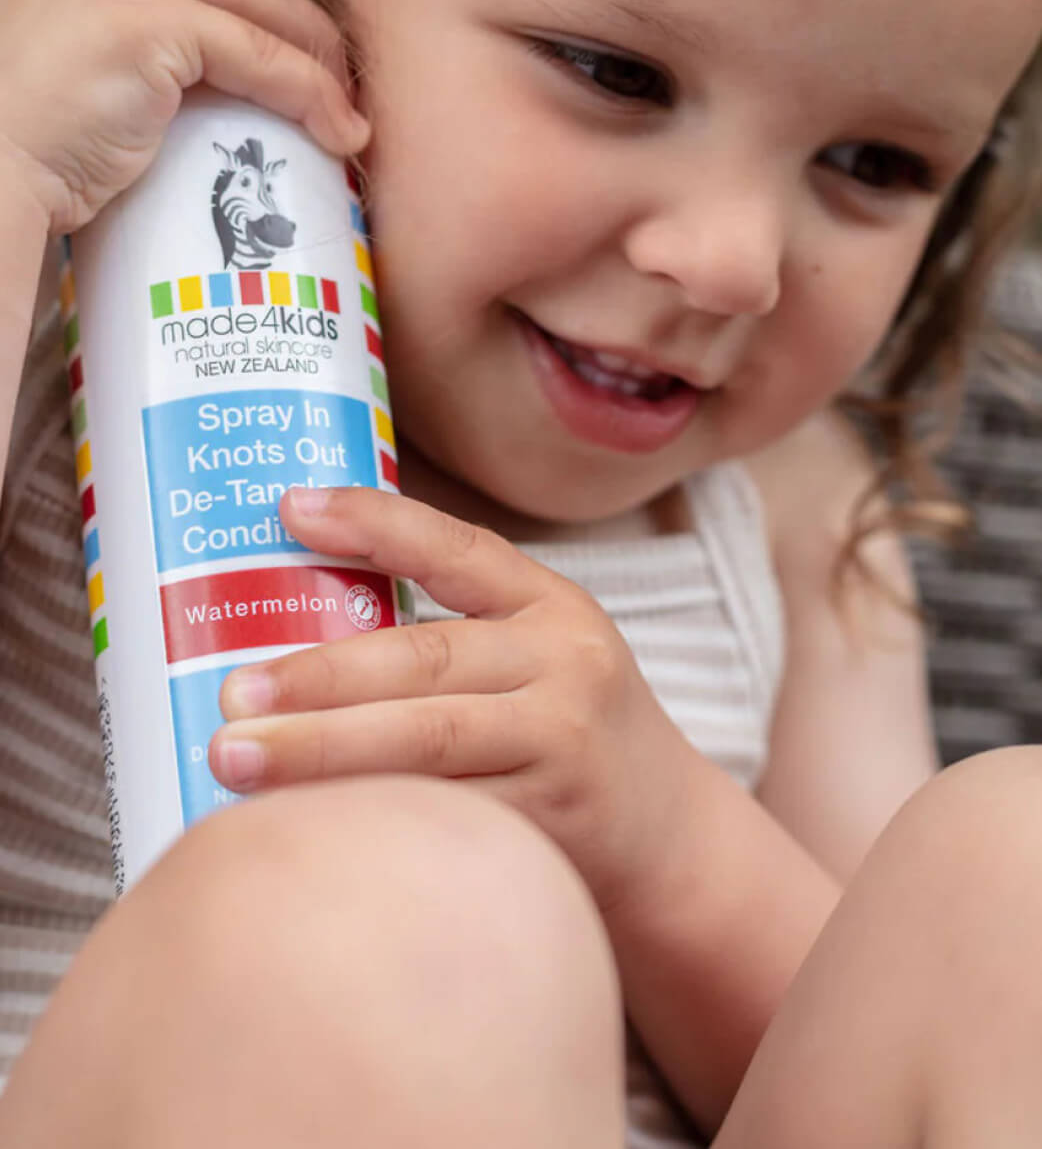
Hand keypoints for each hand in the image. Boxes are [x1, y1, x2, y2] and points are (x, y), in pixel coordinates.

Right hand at [0, 0, 367, 235]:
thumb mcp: (55, 44)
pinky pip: (259, 56)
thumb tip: (173, 63)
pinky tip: (339, 128)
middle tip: (331, 53)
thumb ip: (100, 17)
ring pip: (253, 3)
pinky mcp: (149, 23)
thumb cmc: (14, 137)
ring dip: (315, 54)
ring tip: (346, 99)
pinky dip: (310, 94)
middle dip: (292, 1)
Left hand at [210, 486, 699, 911]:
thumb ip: (456, 631)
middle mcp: (565, 663)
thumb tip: (299, 618)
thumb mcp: (541, 653)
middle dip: (318, 679)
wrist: (667, 834)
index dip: (373, 523)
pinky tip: (305, 818)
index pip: (458, 548)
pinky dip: (368, 813)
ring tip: (236, 756)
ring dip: (321, 749)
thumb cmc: (570, 730)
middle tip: (232, 694)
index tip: (289, 509)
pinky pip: (445, 815)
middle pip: (424, 659)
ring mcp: (562, 742)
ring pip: (427, 738)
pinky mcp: (552, 820)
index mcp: (553, 606)